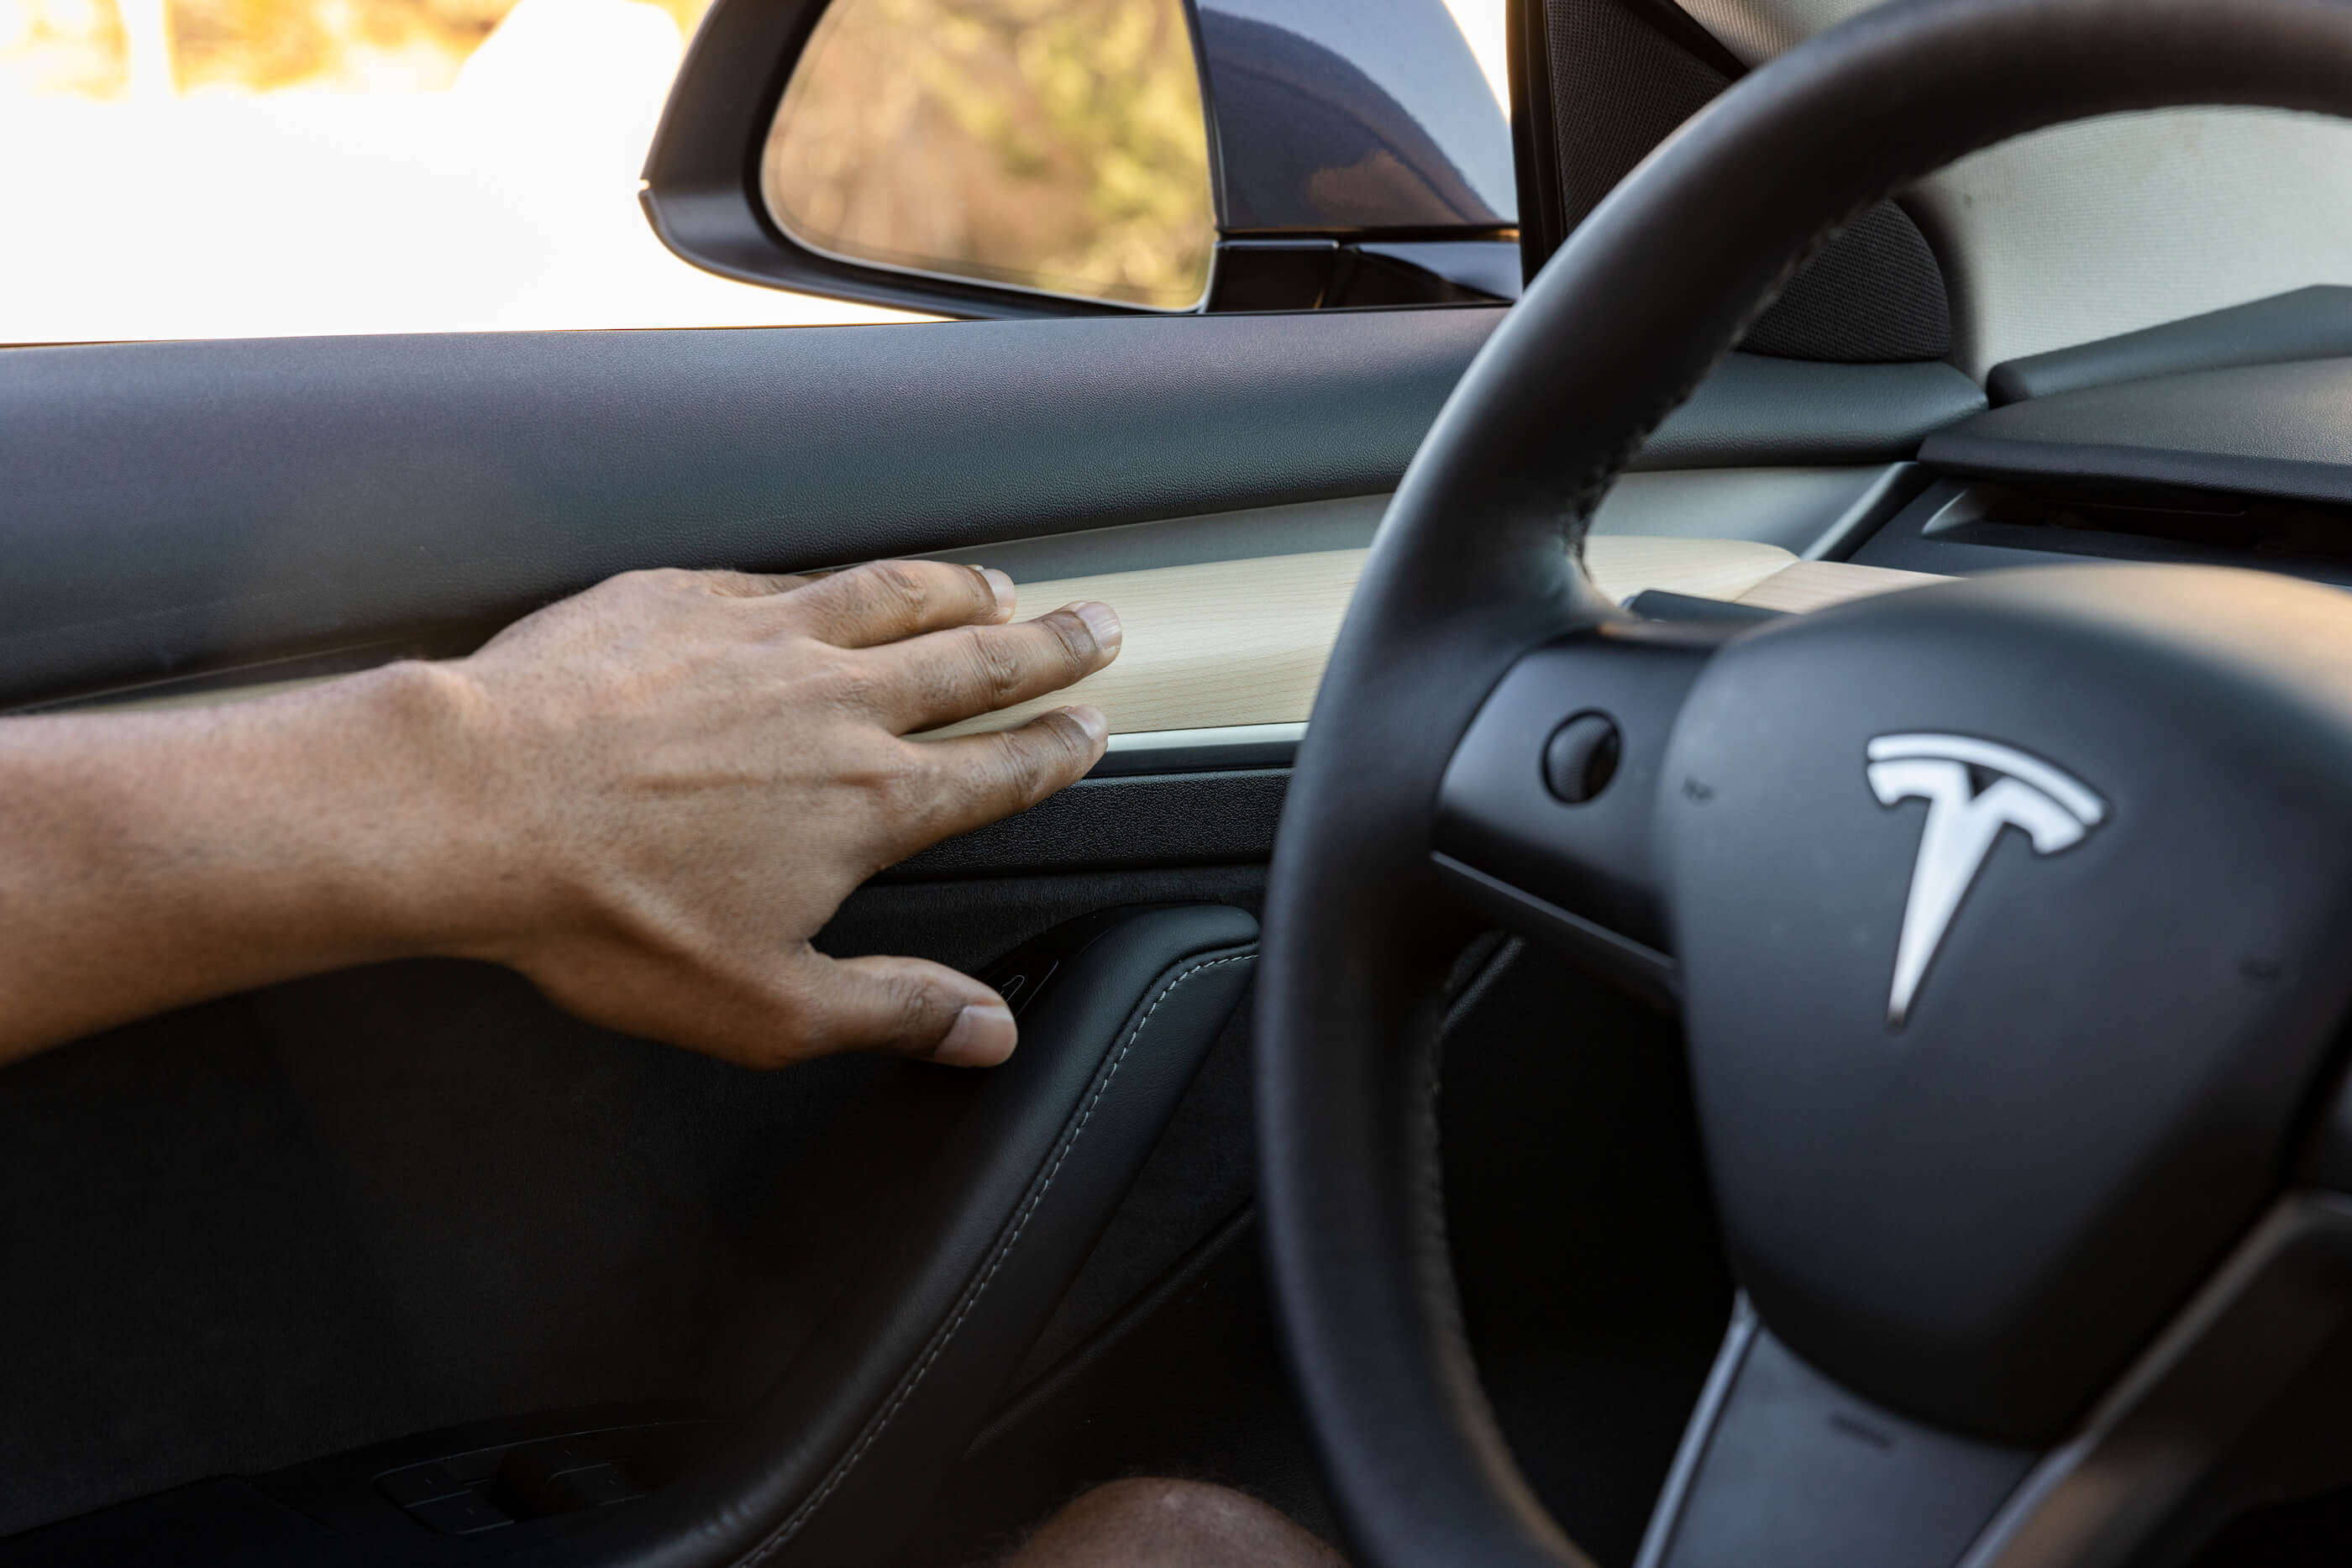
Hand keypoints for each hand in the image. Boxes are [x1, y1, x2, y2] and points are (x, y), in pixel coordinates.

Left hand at [428, 561, 1121, 1069]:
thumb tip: (986, 1034)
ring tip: (996, 582)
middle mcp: (837, 703)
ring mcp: (763, 638)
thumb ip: (891, 1010)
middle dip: (1048, 645)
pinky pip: (786, 577)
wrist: (474, 804)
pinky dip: (834, 577)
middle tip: (1095, 623)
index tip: (1091, 725)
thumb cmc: (607, 912)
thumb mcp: (764, 1006)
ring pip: (892, 597)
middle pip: (976, 661)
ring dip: (958, 589)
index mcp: (869, 801)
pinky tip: (835, 577)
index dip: (1058, 747)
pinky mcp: (685, 598)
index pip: (1000, 768)